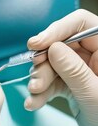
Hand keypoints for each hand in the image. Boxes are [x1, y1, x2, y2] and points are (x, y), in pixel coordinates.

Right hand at [25, 9, 97, 125]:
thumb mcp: (94, 95)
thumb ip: (74, 70)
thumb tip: (54, 48)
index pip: (81, 23)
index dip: (58, 29)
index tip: (37, 43)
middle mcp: (95, 56)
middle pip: (62, 43)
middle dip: (45, 60)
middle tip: (35, 73)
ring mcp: (83, 71)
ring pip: (53, 63)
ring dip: (40, 78)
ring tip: (35, 93)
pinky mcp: (74, 86)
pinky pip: (53, 81)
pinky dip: (42, 92)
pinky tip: (34, 102)